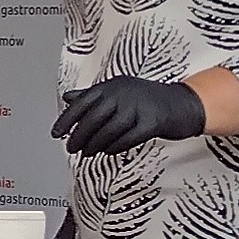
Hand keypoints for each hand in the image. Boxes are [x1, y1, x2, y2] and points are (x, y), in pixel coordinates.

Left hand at [53, 75, 209, 153]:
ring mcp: (140, 107)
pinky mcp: (153, 122)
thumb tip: (68, 97)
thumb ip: (93, 95)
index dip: (67, 119)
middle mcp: (124, 94)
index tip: (56, 134)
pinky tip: (107, 152)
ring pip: (110, 129)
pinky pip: (128, 138)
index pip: (83, 102)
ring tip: (86, 153)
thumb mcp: (118, 91)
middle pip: (94, 117)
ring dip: (95, 144)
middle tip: (70, 148)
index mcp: (112, 86)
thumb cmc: (147, 99)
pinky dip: (115, 147)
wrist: (183, 103)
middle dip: (79, 135)